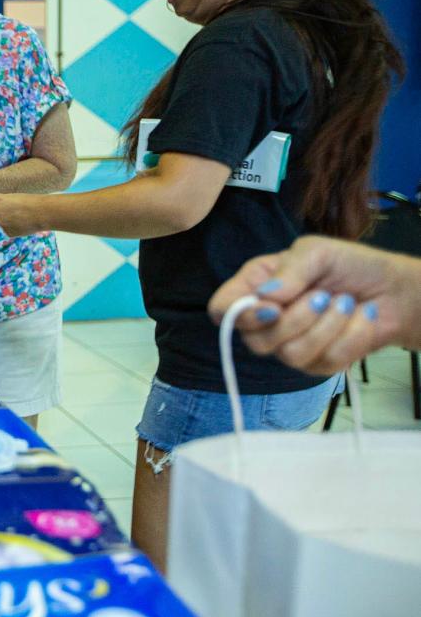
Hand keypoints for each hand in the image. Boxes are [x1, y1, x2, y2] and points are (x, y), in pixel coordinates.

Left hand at [0, 188, 42, 235]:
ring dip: (12, 221)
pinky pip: (9, 230)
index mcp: (0, 199)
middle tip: (20, 211)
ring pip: (4, 222)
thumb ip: (5, 207)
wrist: (41, 212)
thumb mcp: (16, 200)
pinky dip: (16, 228)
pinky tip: (23, 224)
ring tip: (23, 217)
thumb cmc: (32, 203)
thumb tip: (3, 219)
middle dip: (7, 213)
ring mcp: (0, 222)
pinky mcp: (6, 232)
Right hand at [209, 236, 416, 375]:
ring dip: (329, 326)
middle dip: (297, 320)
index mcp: (257, 287)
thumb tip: (267, 297)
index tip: (273, 309)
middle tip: (324, 295)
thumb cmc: (350, 265)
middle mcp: (266, 320)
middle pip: (256, 341)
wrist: (395, 290)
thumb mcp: (317, 252)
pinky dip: (350, 337)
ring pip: (291, 355)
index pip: (222, 309)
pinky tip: (359, 319)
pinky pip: (323, 363)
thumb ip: (289, 270)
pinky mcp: (317, 365)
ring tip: (347, 302)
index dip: (239, 315)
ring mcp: (290, 345)